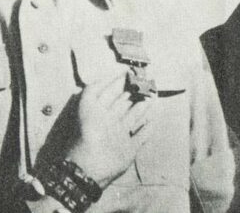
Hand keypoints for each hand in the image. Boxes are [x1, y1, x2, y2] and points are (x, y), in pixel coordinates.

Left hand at [65, 73, 151, 187]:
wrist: (89, 166)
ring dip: (142, 109)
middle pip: (122, 104)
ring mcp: (120, 136)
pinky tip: (153, 120)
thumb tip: (108, 77)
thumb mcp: (86, 105)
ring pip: (132, 118)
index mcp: (99, 112)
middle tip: (145, 83)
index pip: (110, 93)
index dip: (120, 83)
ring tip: (151, 98)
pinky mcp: (129, 149)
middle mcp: (109, 122)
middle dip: (133, 94)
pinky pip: (140, 137)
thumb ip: (94, 89)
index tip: (132, 74)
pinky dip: (147, 129)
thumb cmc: (87, 132)